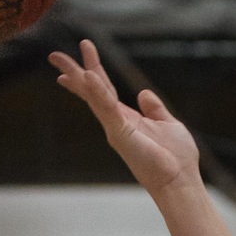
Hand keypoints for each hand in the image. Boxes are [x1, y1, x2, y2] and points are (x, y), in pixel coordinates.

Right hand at [49, 39, 200, 193]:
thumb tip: (143, 93)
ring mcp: (116, 127)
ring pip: (92, 96)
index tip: (83, 54)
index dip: (94, 71)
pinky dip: (98, 91)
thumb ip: (155, 109)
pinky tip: (88, 76)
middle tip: (54, 55)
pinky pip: (107, 108)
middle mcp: (117, 122)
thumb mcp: (168, 124)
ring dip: (78, 77)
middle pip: (91, 91)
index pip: (105, 90)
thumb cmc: (177, 159)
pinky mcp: (120, 133)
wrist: (180, 180)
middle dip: (74, 72)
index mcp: (127, 118)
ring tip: (60, 61)